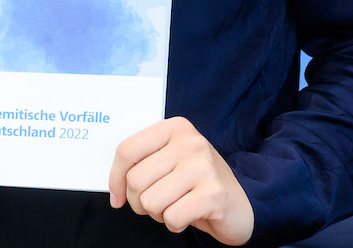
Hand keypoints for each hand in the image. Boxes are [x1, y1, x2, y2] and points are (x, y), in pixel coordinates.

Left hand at [108, 116, 253, 244]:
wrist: (238, 205)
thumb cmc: (196, 184)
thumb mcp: (170, 162)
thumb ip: (143, 163)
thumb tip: (115, 188)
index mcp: (175, 128)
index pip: (127, 150)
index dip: (115, 178)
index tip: (118, 196)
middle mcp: (191, 142)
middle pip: (135, 180)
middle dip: (139, 202)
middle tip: (159, 202)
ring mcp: (204, 167)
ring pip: (150, 201)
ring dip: (159, 214)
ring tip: (177, 206)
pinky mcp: (213, 194)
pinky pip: (171, 218)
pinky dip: (175, 224)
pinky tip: (190, 215)